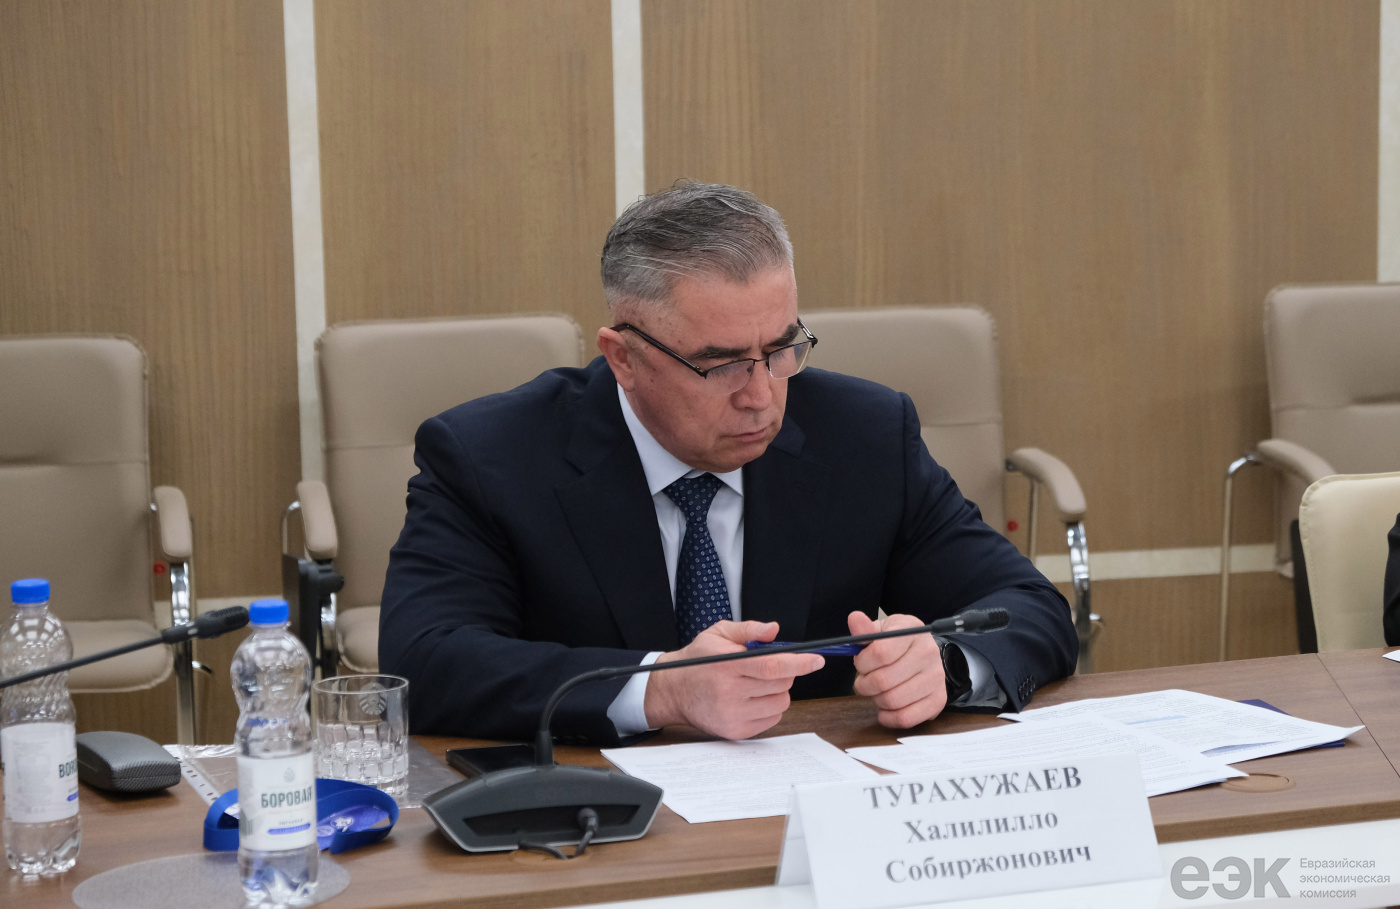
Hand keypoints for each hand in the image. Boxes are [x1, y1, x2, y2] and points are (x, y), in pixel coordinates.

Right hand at [644, 620, 824, 739]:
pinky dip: (770, 707)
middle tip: (767, 667)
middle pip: (781, 684)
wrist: (674, 690)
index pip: (772, 666)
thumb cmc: (698, 660)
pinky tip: (752, 698)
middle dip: (784, 673)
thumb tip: (774, 630)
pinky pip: (772, 719)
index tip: (816, 660)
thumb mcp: (719, 633)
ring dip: (777, 691)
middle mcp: (730, 692)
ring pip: (780, 703)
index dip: (799, 663)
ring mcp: (733, 715)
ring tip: (756, 683)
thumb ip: (749, 630)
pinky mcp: (736, 731)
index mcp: (727, 665)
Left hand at [849, 611, 947, 727]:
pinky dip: (889, 717)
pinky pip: (906, 718)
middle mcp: (929, 653)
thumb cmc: (896, 644)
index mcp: (912, 632)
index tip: (861, 663)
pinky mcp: (938, 700)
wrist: (922, 655)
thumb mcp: (881, 631)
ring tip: (878, 691)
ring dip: (876, 700)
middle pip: (883, 680)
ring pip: (892, 701)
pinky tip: (886, 708)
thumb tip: (854, 618)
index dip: (862, 663)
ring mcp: (936, 678)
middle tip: (865, 681)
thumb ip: (865, 630)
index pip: (880, 653)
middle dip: (865, 684)